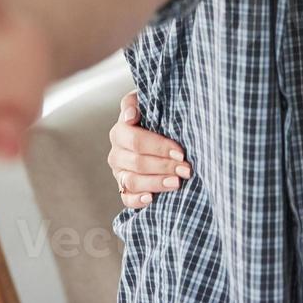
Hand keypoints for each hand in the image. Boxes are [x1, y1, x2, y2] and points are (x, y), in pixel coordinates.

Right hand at [107, 91, 192, 208]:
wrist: (157, 130)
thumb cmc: (155, 115)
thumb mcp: (146, 103)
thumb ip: (135, 103)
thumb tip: (130, 115)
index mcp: (119, 132)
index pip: (136, 141)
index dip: (159, 147)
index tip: (180, 152)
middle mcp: (116, 153)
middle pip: (137, 163)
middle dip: (164, 166)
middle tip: (186, 169)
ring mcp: (119, 173)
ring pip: (133, 181)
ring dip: (156, 183)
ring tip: (177, 183)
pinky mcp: (124, 189)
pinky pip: (127, 198)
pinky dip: (137, 200)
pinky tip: (151, 199)